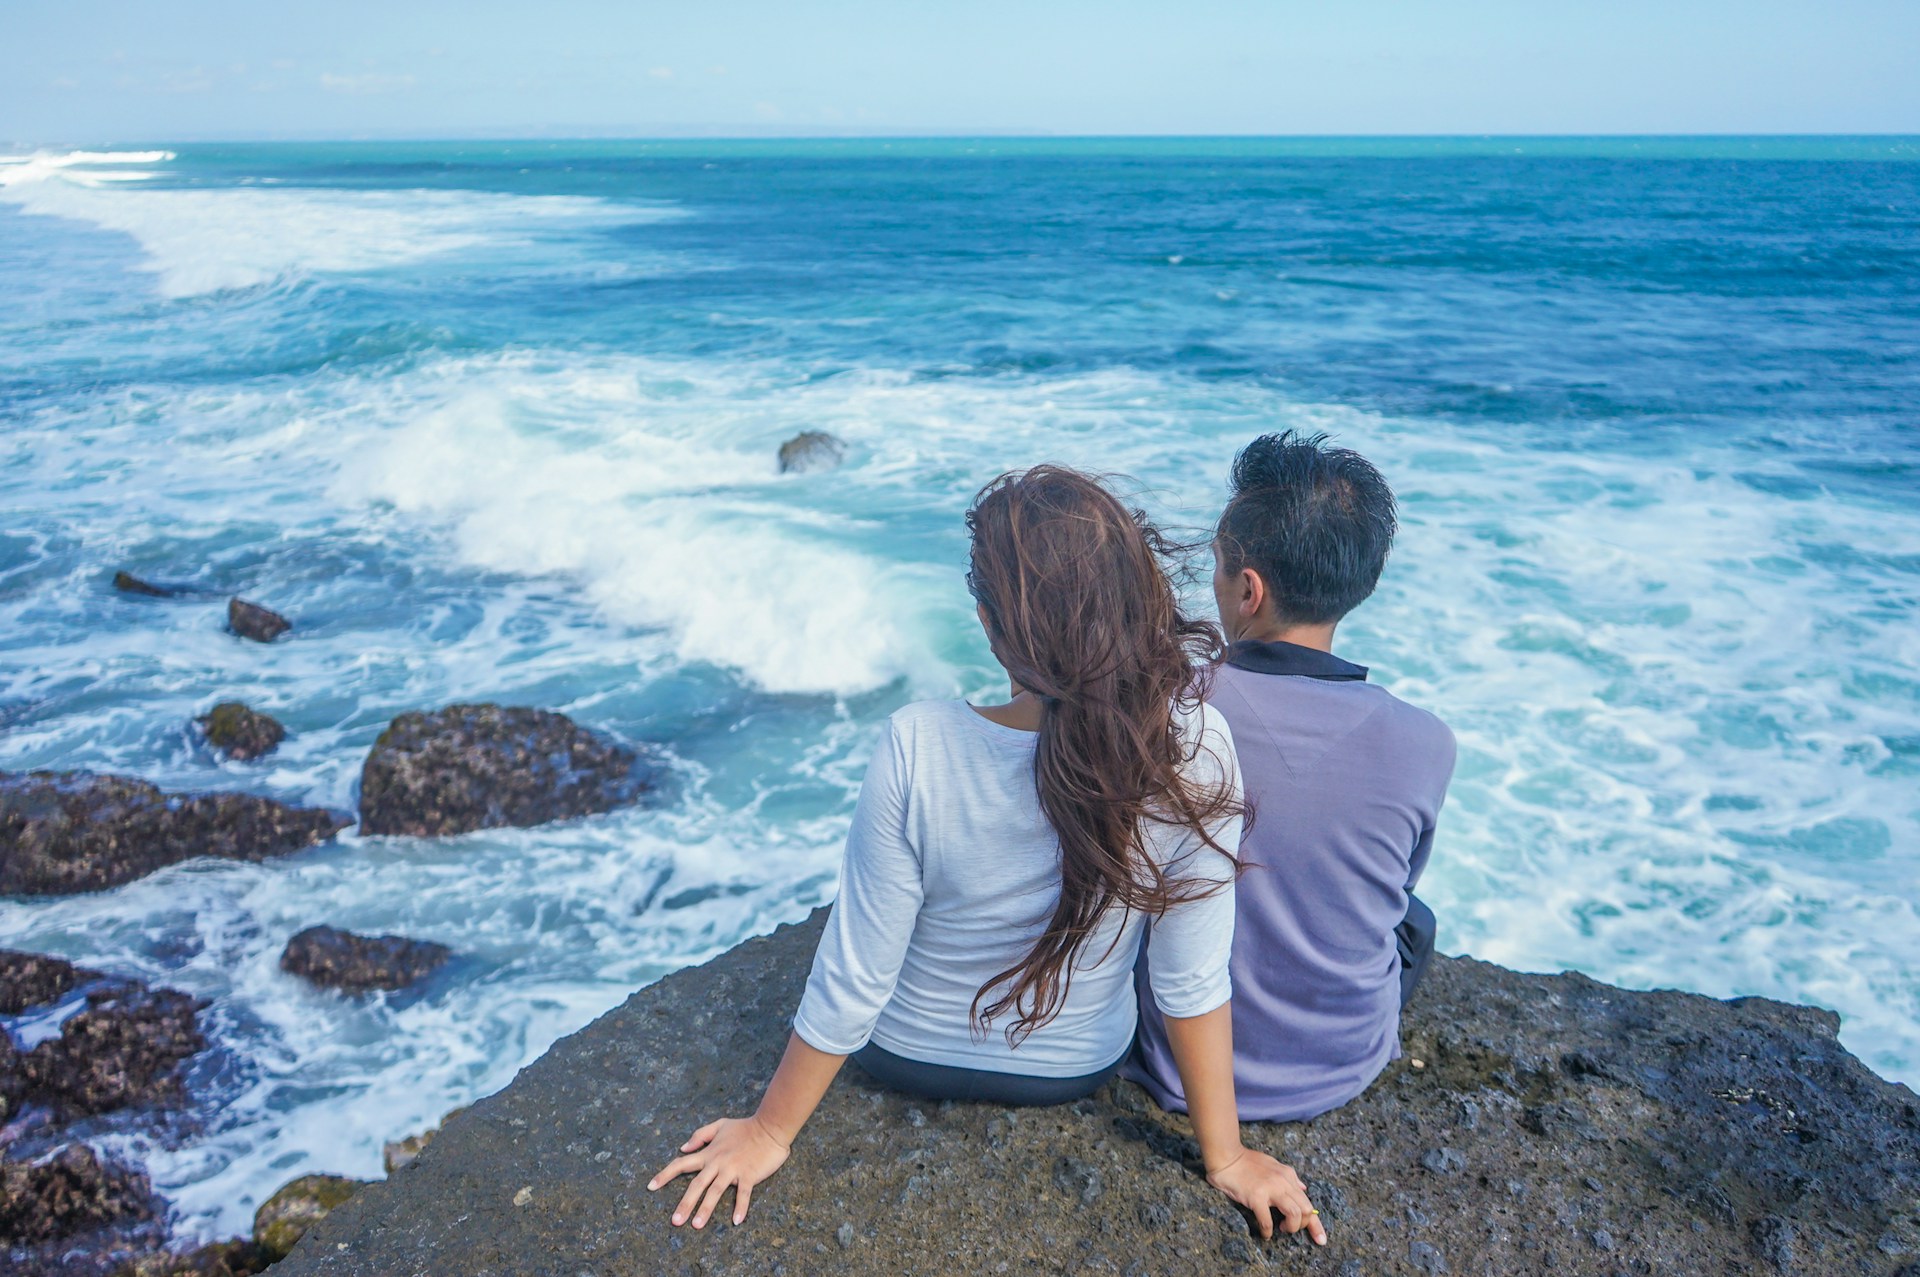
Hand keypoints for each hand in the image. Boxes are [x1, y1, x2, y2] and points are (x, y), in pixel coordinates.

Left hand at [647, 1115, 790, 1227]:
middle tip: (675, 1221)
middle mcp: (718, 1163)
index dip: (665, 1175)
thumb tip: (683, 1148)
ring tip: (697, 1225)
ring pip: (716, 1191)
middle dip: (685, 1203)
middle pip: (697, 1184)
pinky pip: (743, 1194)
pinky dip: (740, 1207)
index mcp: (709, 1153)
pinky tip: (736, 1221)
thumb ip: (700, 1136)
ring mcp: (733, 1170)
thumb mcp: (720, 1125)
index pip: (681, 1164)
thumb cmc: (745, 1127)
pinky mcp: (749, 1175)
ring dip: (706, 1209)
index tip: (651, 1187)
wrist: (770, 1127)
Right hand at [1205, 1147, 1327, 1244]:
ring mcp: (1270, 1189)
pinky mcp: (1256, 1196)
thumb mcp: (1273, 1165)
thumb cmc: (1246, 1161)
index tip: (1321, 1239)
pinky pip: (1268, 1220)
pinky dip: (1268, 1231)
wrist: (1226, 1155)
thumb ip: (1288, 1178)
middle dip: (1303, 1225)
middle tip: (1289, 1229)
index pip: (1308, 1202)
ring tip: (1280, 1229)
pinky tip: (1265, 1234)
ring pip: (1295, 1214)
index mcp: (1288, 1175)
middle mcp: (1283, 1181)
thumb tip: (1303, 1188)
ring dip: (1290, 1227)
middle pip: (1306, 1209)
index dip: (1316, 1224)